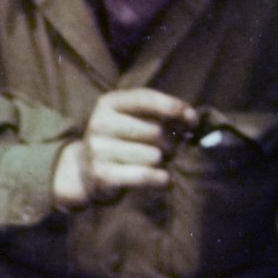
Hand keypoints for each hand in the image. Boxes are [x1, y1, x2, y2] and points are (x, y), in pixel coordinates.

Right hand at [51, 89, 197, 209]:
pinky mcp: (101, 175)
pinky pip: (146, 175)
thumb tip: (191, 119)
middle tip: (164, 149)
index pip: (147, 99)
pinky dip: (160, 179)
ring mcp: (97, 150)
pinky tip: (159, 178)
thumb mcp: (135, 117)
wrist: (86, 171)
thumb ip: (163, 112)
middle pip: (156, 131)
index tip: (190, 122)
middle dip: (169, 143)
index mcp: (109, 103)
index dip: (175, 109)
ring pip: (153, 156)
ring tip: (151, 163)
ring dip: (161, 162)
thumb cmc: (123, 140)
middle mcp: (99, 123)